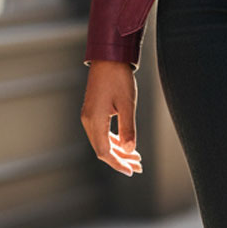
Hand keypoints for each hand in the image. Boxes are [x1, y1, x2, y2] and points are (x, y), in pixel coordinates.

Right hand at [80, 60, 142, 175]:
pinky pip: (101, 132)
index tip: (132, 171)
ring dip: (118, 150)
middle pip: (102, 149)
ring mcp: (89, 115)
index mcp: (94, 121)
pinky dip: (113, 140)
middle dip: (120, 159)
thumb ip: (128, 128)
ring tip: (135, 157)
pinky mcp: (93, 110)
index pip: (104, 152)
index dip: (118, 163)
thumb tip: (130, 150)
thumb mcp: (127, 103)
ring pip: (102, 141)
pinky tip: (125, 143)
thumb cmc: (118, 77)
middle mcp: (88, 121)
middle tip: (138, 166)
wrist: (109, 56)